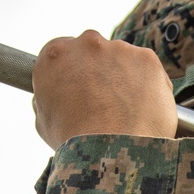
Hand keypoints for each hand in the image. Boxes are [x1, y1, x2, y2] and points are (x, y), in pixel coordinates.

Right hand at [32, 30, 177, 149]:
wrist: (109, 149)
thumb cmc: (73, 140)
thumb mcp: (44, 119)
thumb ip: (50, 97)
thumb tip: (58, 96)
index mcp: (56, 54)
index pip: (65, 52)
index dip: (75, 72)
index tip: (83, 87)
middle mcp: (86, 43)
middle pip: (96, 52)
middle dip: (102, 72)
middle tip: (107, 102)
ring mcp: (119, 49)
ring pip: (125, 60)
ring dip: (126, 79)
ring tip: (127, 111)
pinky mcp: (147, 59)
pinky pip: (149, 71)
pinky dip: (149, 86)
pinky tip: (143, 109)